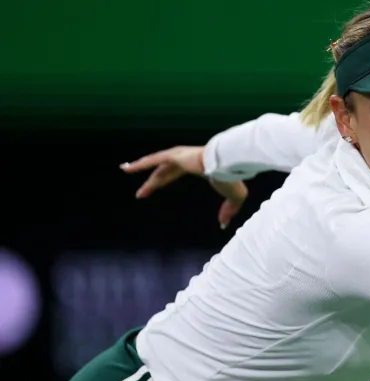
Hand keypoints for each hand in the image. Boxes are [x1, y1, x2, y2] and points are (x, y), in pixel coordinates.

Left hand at [120, 146, 248, 228]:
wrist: (229, 164)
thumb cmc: (233, 177)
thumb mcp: (234, 196)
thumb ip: (229, 209)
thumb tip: (223, 225)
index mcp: (197, 165)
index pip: (175, 172)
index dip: (164, 181)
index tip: (156, 186)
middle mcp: (185, 158)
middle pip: (162, 172)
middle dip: (152, 182)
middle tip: (142, 193)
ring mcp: (178, 155)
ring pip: (155, 165)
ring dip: (140, 169)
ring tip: (125, 171)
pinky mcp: (174, 155)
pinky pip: (153, 160)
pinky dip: (139, 164)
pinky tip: (126, 168)